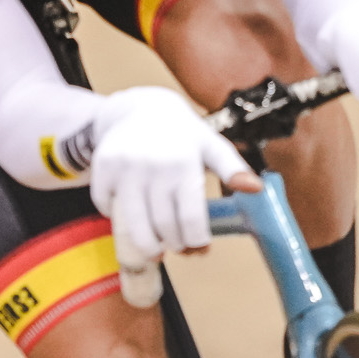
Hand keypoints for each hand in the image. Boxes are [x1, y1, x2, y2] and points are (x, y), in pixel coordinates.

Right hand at [90, 87, 259, 276]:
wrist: (139, 108)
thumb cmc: (182, 134)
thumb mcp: (211, 146)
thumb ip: (233, 168)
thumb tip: (256, 189)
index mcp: (184, 162)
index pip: (190, 218)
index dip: (196, 241)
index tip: (201, 248)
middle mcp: (152, 165)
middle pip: (163, 226)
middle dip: (175, 244)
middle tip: (180, 247)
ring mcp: (124, 168)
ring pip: (134, 226)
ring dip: (148, 245)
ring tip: (157, 249)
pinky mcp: (103, 169)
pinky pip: (108, 208)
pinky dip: (119, 219)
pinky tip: (134, 216)